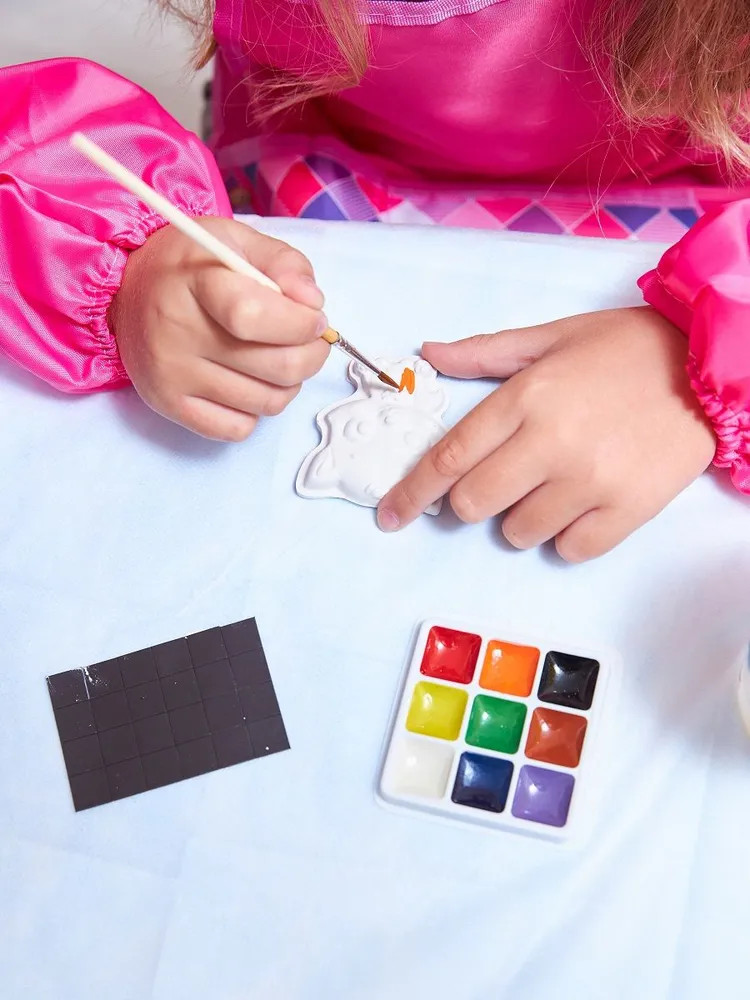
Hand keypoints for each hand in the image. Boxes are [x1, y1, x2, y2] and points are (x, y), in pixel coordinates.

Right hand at [110, 217, 329, 439]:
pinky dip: (256, 410)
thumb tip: (313, 304)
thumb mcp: (238, 242)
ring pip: (267, 402)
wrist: (128, 291)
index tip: (313, 319)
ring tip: (279, 359)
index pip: (255, 316)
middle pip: (276, 367)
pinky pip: (238, 428)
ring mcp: (172, 374)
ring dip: (289, 384)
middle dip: (311, 356)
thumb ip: (284, 263)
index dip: (300, 324)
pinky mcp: (169, 404)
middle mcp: (178, 332)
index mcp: (196, 281)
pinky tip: (249, 383)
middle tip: (310, 343)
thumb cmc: (192, 266)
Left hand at [377, 307, 715, 560]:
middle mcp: (552, 442)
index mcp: (527, 397)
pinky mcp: (628, 509)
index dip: (411, 493)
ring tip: (551, 484)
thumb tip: (428, 354)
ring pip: (519, 532)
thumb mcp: (553, 336)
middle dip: (470, 501)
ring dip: (520, 517)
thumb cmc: (628, 347)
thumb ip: (485, 353)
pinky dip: (565, 535)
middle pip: (474, 503)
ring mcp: (592, 480)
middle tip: (496, 482)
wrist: (711, 365)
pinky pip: (570, 549)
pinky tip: (580, 504)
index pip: (449, 459)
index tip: (391, 515)